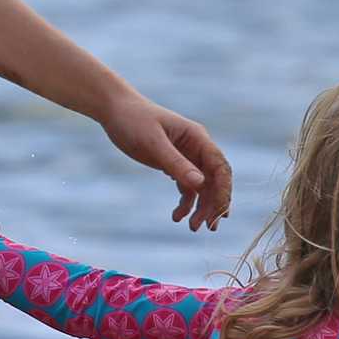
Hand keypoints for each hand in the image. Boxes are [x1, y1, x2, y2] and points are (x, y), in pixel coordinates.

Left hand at [103, 89, 232, 231]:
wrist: (115, 110)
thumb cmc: (134, 121)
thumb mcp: (153, 143)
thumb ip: (176, 163)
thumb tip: (200, 183)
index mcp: (198, 138)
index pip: (220, 167)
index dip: (223, 191)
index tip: (219, 213)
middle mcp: (197, 148)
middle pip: (215, 180)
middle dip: (213, 204)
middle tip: (206, 227)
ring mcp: (186, 156)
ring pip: (202, 186)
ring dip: (201, 207)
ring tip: (192, 228)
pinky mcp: (173, 163)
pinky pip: (186, 187)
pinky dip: (185, 203)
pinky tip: (176, 216)